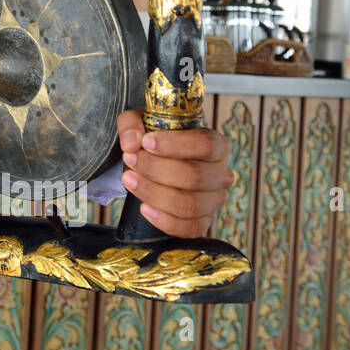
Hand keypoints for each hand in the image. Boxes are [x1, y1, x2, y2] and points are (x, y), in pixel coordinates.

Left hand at [115, 109, 234, 237]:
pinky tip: (144, 208)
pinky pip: (190, 229)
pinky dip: (165, 221)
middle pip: (194, 176)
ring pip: (189, 204)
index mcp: (216, 145)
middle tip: (129, 159)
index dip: (175, 144)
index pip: (205, 144)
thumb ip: (132, 124)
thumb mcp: (141, 121)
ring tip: (128, 179)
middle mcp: (221, 173)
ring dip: (154, 193)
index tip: (146, 141)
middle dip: (155, 168)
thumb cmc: (155, 139)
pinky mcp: (204, 221)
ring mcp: (215, 200)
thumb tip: (131, 144)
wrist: (158, 162)